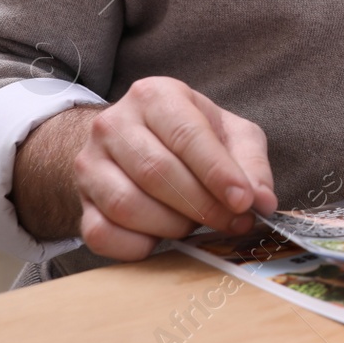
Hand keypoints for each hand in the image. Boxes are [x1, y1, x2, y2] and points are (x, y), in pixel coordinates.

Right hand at [15, 77, 276, 260]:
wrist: (131, 144)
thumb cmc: (189, 136)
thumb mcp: (230, 134)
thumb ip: (251, 163)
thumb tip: (263, 201)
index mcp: (155, 96)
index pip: (187, 135)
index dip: (218, 173)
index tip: (244, 202)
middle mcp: (114, 124)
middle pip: (156, 172)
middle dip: (202, 205)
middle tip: (232, 221)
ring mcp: (90, 164)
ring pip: (127, 206)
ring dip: (173, 226)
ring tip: (197, 224)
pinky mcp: (80, 203)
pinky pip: (102, 235)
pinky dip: (138, 246)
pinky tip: (161, 239)